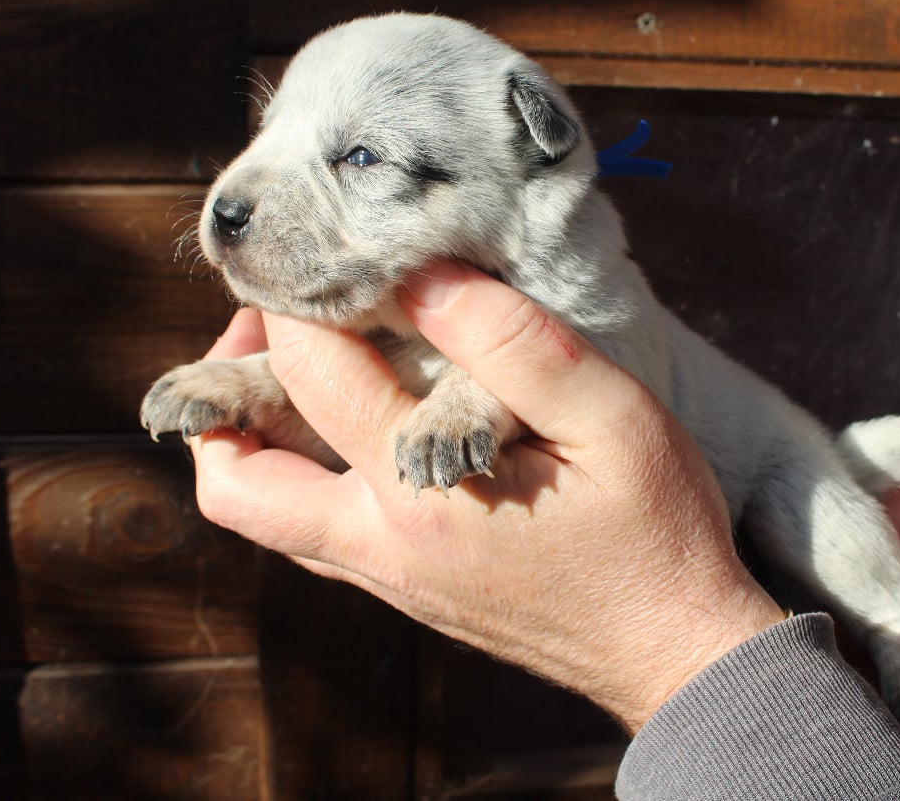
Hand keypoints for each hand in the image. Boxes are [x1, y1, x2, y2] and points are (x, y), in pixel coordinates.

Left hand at [190, 262, 784, 731]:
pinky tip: (365, 423)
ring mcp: (387, 579)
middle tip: (279, 324)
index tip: (334, 250)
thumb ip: (512, 342)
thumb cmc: (655, 533)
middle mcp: (380, 547)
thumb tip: (423, 276)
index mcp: (419, 494)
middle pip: (236, 479)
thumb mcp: (610, 416)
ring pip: (265, 513)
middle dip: (225, 388)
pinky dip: (303, 469)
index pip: (309, 371)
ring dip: (256, 436)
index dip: (300, 296)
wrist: (675, 650)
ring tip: (312, 365)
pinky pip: (312, 530)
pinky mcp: (406, 591)